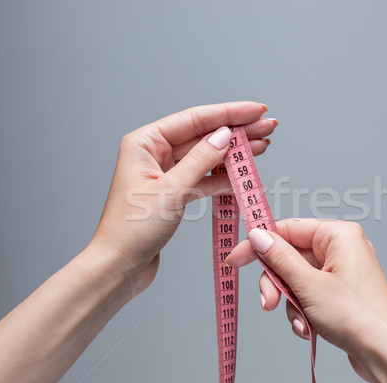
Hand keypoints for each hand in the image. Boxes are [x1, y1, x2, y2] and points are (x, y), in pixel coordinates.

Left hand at [91, 101, 275, 295]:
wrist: (119, 267)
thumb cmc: (131, 231)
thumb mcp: (171, 191)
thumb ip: (201, 161)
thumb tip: (225, 135)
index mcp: (145, 143)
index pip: (195, 119)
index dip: (229, 113)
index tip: (256, 110)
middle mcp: (153, 153)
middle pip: (203, 135)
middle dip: (237, 131)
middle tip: (267, 126)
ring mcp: (164, 174)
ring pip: (206, 157)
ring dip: (234, 154)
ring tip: (263, 146)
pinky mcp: (173, 193)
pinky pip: (204, 178)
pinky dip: (223, 177)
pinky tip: (243, 173)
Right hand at [225, 219, 386, 382]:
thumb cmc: (359, 317)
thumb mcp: (309, 286)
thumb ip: (279, 259)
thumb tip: (258, 236)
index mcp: (339, 235)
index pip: (288, 229)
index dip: (259, 244)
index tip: (236, 260)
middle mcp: (342, 249)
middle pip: (290, 257)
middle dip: (277, 283)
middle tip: (269, 303)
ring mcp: (342, 272)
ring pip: (296, 279)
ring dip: (290, 303)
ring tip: (299, 322)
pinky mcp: (341, 293)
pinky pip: (309, 294)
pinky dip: (303, 311)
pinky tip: (308, 329)